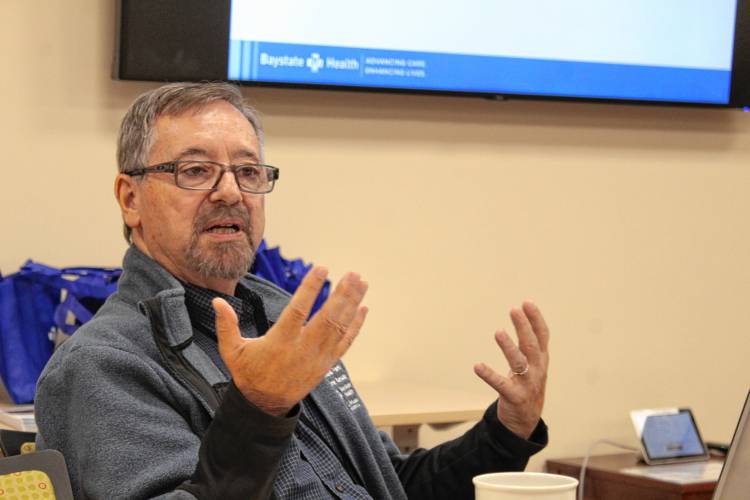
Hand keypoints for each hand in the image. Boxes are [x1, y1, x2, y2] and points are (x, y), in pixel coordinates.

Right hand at [213, 267, 367, 415]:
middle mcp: (302, 349)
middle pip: (327, 318)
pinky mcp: (326, 364)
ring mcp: (318, 357)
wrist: (265, 405)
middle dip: (342, 295)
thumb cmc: (248, 373)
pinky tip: (363, 308)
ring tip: (361, 282)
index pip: (298, 310)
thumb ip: (226, 325)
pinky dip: (356, 326)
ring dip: (352, 304)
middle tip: (353, 274)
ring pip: (339, 328)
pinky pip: (345, 343)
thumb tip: (217, 301)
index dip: (310, 288)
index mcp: (280, 342)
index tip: (321, 269)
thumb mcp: (232, 351)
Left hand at [473, 301, 548, 438]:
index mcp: (541, 360)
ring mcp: (527, 384)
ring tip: (498, 332)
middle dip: (524, 327)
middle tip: (514, 310)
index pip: (542, 336)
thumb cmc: (527, 385)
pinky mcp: (514, 397)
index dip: (536, 319)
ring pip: (519, 363)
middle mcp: (537, 370)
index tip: (527, 303)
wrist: (526, 420)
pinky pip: (501, 385)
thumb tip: (521, 316)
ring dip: (509, 347)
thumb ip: (529, 343)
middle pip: (531, 346)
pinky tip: (478, 366)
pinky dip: (489, 375)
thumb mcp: (533, 363)